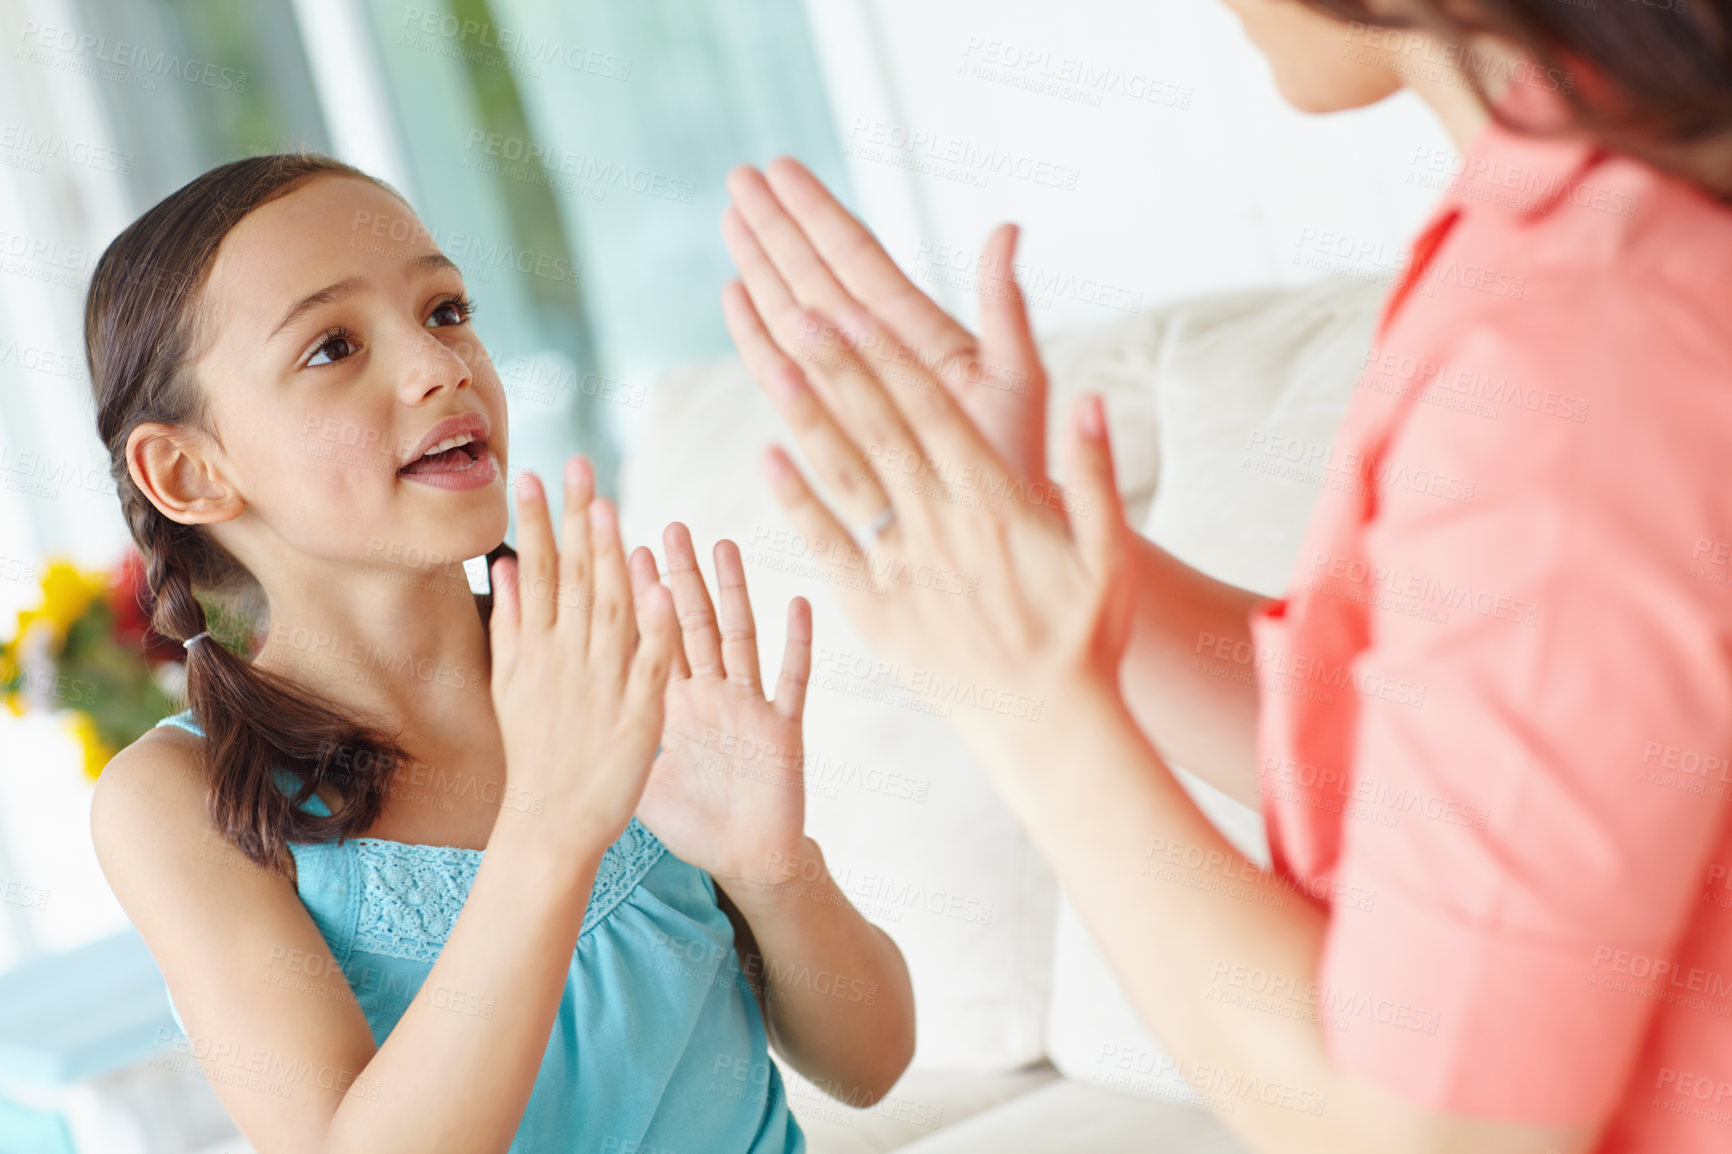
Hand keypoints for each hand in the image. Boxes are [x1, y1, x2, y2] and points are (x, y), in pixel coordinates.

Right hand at [488, 457, 678, 858]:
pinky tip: (660, 587)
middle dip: (576, 520)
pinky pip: (653, 662)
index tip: (536, 473)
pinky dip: (656, 626)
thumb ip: (512, 623)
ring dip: (610, 558)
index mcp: (539, 649)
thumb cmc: (536, 752)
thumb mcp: (511, 683)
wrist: (551, 822)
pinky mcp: (641, 713)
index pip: (540, 572)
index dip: (538, 522)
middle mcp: (568, 659)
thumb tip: (505, 566)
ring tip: (610, 508)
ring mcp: (605, 683)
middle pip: (575, 578)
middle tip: (580, 466)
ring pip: (610, 609)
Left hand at [627, 523, 812, 889]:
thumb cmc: (699, 824)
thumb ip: (619, 737)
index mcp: (677, 704)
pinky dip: (798, 644)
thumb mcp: (647, 776)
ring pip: (740, 637)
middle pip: (693, 623)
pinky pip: (791, 680)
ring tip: (723, 547)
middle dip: (682, 577)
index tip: (619, 549)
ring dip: (734, 593)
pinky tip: (799, 605)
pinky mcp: (781, 728)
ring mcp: (749, 706)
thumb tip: (571, 710)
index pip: (653, 640)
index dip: (638, 597)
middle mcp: (713, 694)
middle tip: (668, 528)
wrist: (747, 861)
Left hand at [720, 226, 1135, 763]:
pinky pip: (830, 547)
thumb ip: (1097, 472)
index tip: (855, 308)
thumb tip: (1094, 398)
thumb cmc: (1085, 638)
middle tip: (797, 309)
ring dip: (806, 419)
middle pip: (880, 428)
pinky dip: (799, 503)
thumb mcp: (1109, 552)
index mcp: (994, 500)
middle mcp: (941, 523)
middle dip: (837, 366)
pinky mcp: (875, 609)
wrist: (1047, 728)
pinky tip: (768, 460)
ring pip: (846, 477)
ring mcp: (903, 566)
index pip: (933, 409)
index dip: (889, 356)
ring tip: (771, 364)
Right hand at [724, 158, 1049, 482]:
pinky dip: (756, 337)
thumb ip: (1004, 306)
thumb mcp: (1017, 377)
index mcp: (918, 332)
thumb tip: (1007, 228)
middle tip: (738, 177)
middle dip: (776, 227)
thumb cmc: (1017, 462)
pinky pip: (782, 377)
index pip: (857, 257)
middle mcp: (876, 353)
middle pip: (816, 276)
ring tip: (730, 222)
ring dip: (760, 268)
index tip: (781, 168)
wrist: (996, 535)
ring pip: (792, 316)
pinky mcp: (826, 429)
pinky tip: (735, 298)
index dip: (817, 212)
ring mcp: (849, 387)